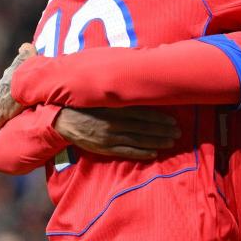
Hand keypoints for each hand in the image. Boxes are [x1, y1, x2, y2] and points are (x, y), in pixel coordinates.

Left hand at [0, 43, 36, 128]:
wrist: (25, 84)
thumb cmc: (29, 70)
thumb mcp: (28, 55)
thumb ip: (26, 50)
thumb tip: (24, 46)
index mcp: (6, 78)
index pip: (4, 83)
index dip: (10, 86)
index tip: (16, 90)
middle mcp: (0, 89)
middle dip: (1, 100)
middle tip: (11, 104)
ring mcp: (1, 103)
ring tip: (6, 117)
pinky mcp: (4, 114)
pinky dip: (2, 123)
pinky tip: (7, 127)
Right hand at [54, 107, 180, 159]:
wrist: (62, 120)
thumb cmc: (85, 105)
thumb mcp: (101, 96)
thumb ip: (119, 95)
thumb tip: (138, 86)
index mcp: (115, 108)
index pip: (143, 114)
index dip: (160, 118)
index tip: (173, 120)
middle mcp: (114, 123)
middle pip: (144, 128)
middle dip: (163, 131)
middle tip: (178, 132)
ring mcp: (110, 137)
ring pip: (138, 140)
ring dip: (156, 142)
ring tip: (171, 142)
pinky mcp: (105, 148)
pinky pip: (126, 151)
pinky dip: (141, 153)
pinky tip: (154, 154)